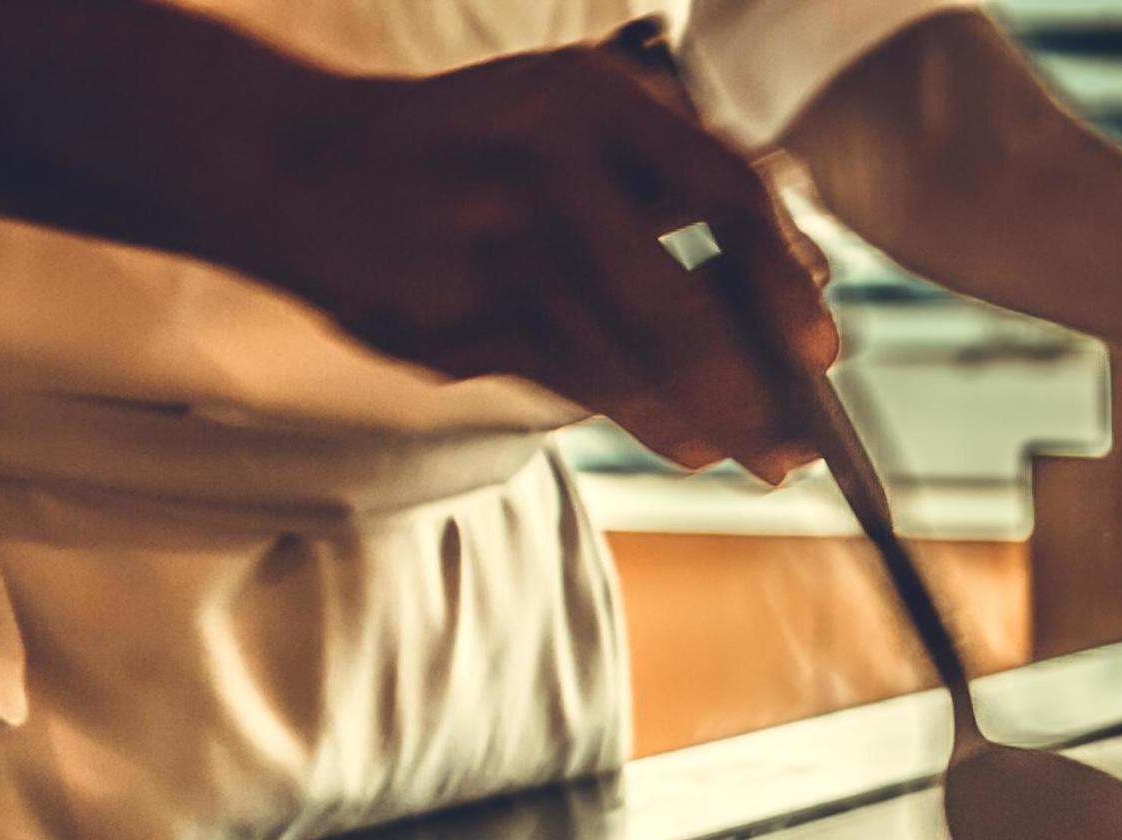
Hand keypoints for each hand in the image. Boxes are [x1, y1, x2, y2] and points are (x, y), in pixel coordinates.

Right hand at [191, 44, 835, 476]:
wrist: (299, 162)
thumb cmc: (478, 148)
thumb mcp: (579, 119)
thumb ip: (683, 178)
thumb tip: (808, 269)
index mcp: (596, 101)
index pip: (725, 192)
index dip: (785, 280)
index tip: (822, 350)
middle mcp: (546, 163)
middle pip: (680, 301)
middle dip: (752, 386)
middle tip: (802, 443)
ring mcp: (493, 243)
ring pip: (624, 360)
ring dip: (701, 420)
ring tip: (751, 456)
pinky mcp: (452, 314)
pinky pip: (566, 379)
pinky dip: (633, 414)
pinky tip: (683, 440)